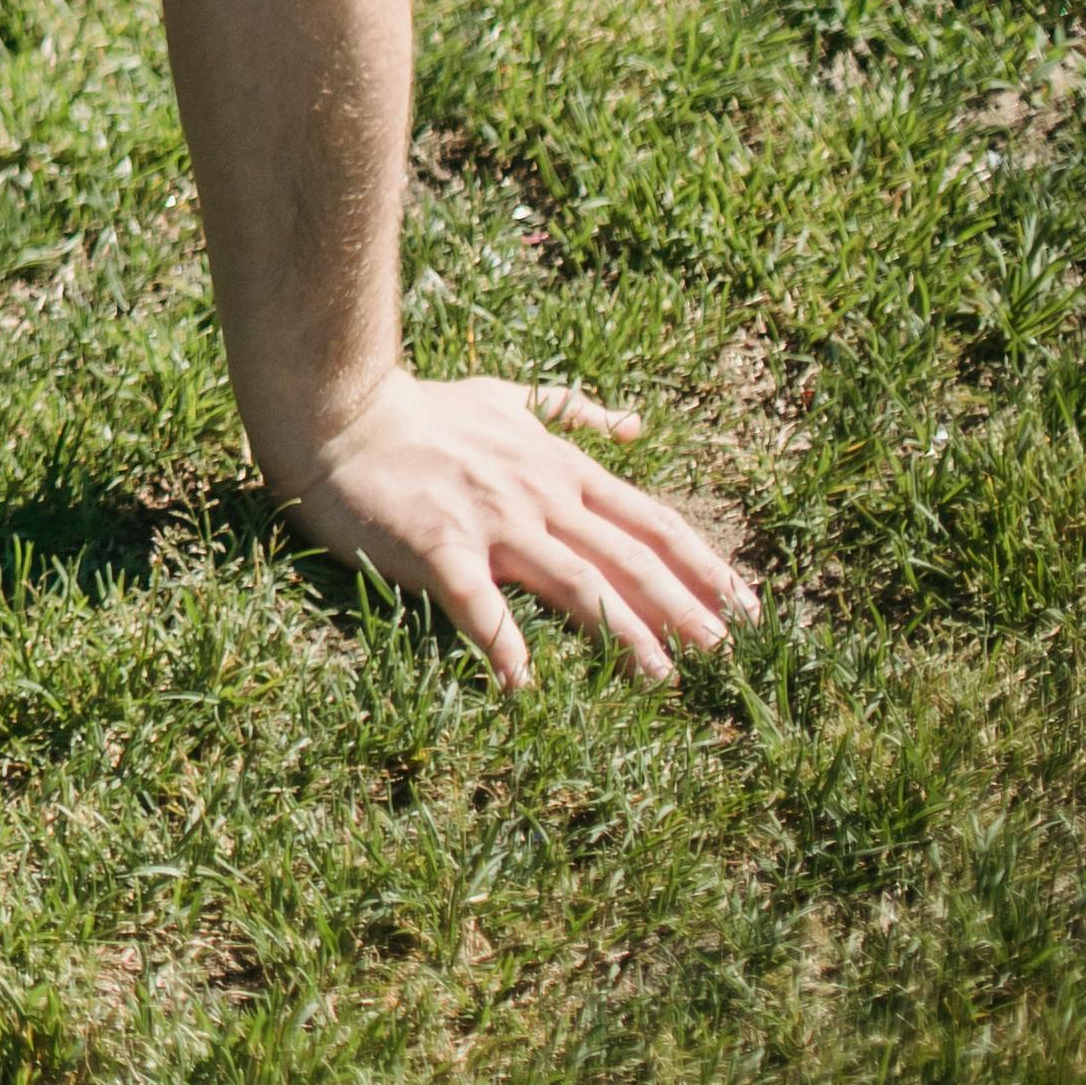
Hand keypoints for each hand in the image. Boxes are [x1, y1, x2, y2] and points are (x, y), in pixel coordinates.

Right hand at [271, 373, 760, 687]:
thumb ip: (570, 412)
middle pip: (629, 559)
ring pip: (576, 584)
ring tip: (665, 681)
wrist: (338, 411)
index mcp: (559, 468)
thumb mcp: (505, 398)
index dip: (703, 566)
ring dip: (626, 635)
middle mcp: (539, 496)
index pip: (651, 522)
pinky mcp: (439, 545)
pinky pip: (479, 604)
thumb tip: (635, 426)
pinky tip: (526, 686)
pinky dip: (505, 645)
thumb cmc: (420, 411)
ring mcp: (491, 521)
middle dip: (686, 609)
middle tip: (729, 656)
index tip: (748, 607)